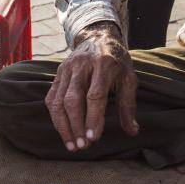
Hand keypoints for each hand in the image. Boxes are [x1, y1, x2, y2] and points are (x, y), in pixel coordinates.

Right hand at [46, 21, 137, 150]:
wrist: (98, 37)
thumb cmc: (117, 62)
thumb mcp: (129, 78)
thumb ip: (128, 105)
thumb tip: (132, 132)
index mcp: (104, 64)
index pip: (95, 95)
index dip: (93, 118)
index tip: (93, 138)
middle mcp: (82, 65)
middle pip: (73, 99)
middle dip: (76, 126)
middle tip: (83, 146)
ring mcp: (67, 68)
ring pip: (58, 100)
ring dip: (63, 126)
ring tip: (72, 145)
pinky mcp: (58, 73)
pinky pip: (52, 98)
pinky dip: (56, 117)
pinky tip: (64, 132)